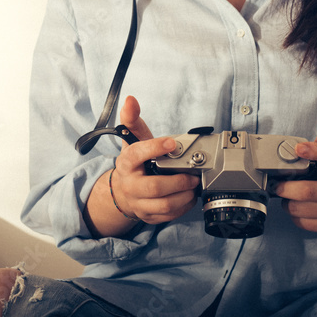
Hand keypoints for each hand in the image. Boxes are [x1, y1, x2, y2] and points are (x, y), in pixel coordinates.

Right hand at [110, 96, 199, 224]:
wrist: (123, 191)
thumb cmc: (134, 163)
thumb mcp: (133, 140)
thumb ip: (132, 119)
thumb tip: (130, 100)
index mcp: (126, 163)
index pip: (138, 154)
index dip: (155, 148)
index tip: (171, 142)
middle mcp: (130, 184)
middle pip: (155, 187)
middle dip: (179, 181)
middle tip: (193, 174)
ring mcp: (138, 203)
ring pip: (164, 205)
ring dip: (184, 196)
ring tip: (194, 186)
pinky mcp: (147, 216)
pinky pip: (168, 216)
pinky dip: (183, 207)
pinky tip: (189, 197)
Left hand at [274, 104, 316, 236]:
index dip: (313, 151)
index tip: (299, 148)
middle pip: (306, 191)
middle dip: (285, 188)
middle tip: (279, 184)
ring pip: (298, 208)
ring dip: (287, 202)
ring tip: (290, 196)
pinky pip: (301, 222)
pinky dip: (294, 216)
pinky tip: (300, 208)